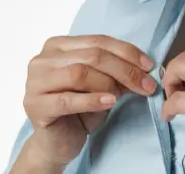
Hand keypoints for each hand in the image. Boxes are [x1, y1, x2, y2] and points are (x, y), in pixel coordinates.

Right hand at [18, 35, 157, 168]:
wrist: (57, 143)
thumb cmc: (78, 111)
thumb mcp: (100, 86)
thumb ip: (114, 72)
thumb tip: (144, 68)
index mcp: (56, 46)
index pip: (97, 41)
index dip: (126, 52)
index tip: (149, 66)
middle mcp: (42, 59)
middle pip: (91, 56)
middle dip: (124, 70)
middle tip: (146, 85)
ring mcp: (35, 82)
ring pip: (79, 73)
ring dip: (108, 84)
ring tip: (121, 96)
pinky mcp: (35, 105)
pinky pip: (68, 100)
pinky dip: (92, 100)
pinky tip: (109, 102)